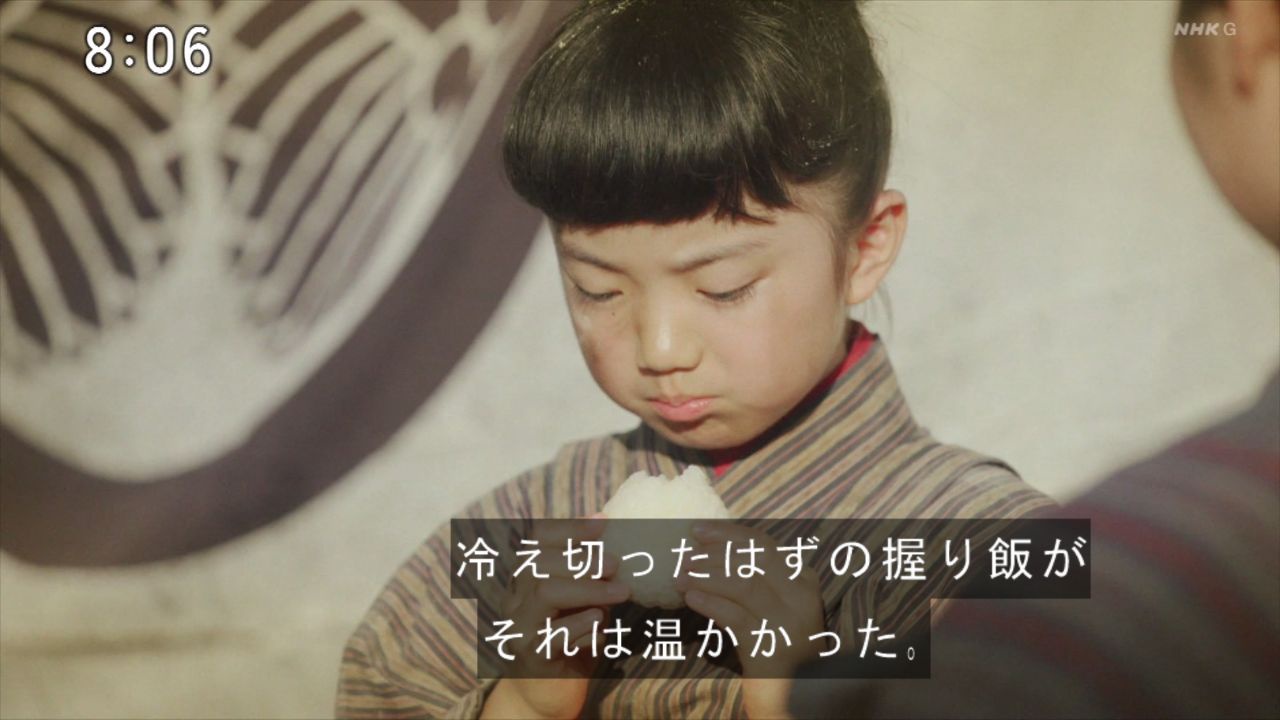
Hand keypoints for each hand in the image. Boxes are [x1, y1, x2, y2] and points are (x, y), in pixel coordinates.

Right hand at [482, 513, 629, 719]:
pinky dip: (582, 626)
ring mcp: (520, 629)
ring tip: (621, 592)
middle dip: (580, 558)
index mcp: (526, 579)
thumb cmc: (572, 638)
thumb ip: (592, 574)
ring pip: (545, 593)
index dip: (570, 528)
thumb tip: (618, 538)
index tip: (604, 523)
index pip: (537, 540)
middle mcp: (516, 599)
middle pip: (538, 563)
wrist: (549, 693)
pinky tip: (602, 627)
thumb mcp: (584, 600)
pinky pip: (555, 635)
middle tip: (616, 563)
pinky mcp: (533, 658)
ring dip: (588, 589)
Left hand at [674, 521, 826, 718]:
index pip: (764, 544)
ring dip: (707, 576)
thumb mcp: (774, 607)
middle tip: (685, 554)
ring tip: (680, 577)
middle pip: (755, 558)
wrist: (793, 694)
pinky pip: (735, 617)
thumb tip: (707, 549)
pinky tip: (691, 599)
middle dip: (715, 551)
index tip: (698, 530)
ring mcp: (788, 622)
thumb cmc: (776, 644)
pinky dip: (710, 603)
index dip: (728, 534)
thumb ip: (754, 578)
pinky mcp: (770, 647)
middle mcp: (800, 597)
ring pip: (745, 583)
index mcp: (802, 580)